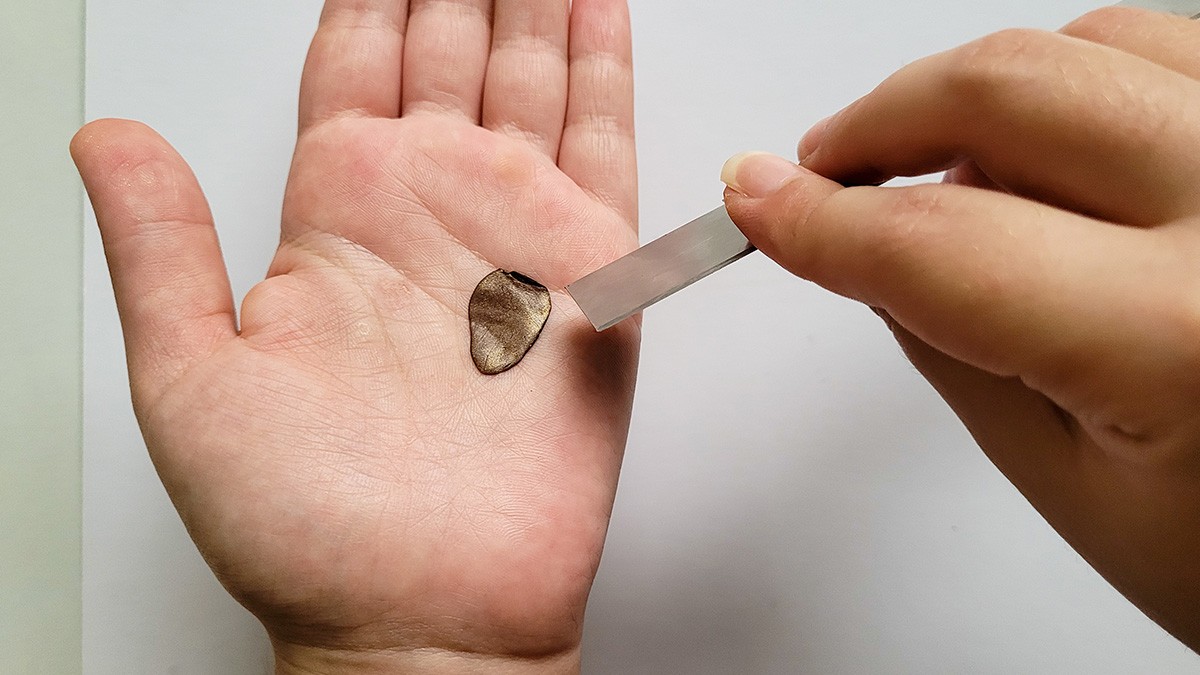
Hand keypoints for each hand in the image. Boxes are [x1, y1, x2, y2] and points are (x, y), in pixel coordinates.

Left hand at [71, 0, 638, 671]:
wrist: (422, 615)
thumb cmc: (305, 526)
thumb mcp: (192, 378)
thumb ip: (161, 247)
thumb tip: (104, 140)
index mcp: (338, 214)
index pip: (356, 60)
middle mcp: (431, 210)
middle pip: (450, 48)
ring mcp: (517, 232)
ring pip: (530, 76)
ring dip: (534, 4)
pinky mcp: (594, 275)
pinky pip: (605, 143)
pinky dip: (606, 67)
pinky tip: (598, 8)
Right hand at [722, 7, 1199, 650]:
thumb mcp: (1079, 490)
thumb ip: (952, 350)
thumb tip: (862, 249)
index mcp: (1187, 342)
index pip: (939, 244)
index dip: (822, 218)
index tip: (763, 202)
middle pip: (1013, 90)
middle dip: (883, 118)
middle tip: (830, 163)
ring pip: (1101, 40)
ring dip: (988, 91)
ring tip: (955, 164)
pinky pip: (1190, 45)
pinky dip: (1098, 79)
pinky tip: (1072, 148)